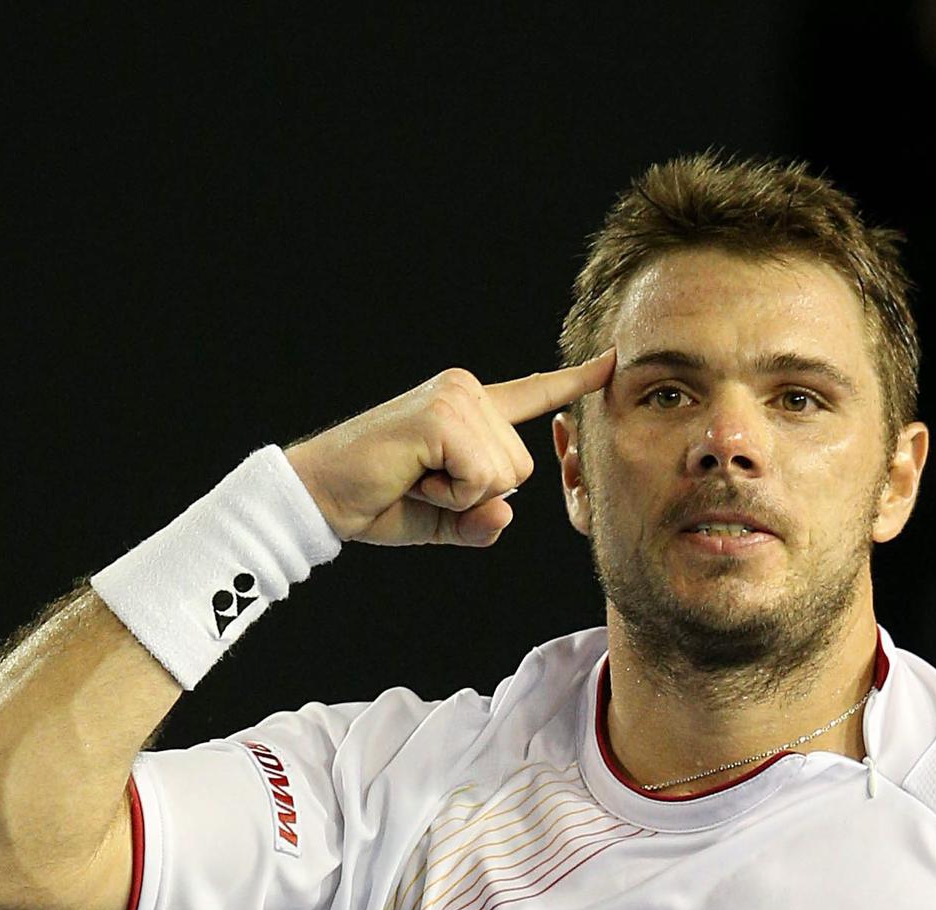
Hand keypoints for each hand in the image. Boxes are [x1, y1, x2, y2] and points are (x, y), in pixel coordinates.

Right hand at [283, 352, 615, 547]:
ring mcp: (455, 397)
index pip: (533, 395)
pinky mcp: (443, 416)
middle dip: (477, 494)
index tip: (613, 361)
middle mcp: (466, 390)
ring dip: (459, 496)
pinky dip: (450, 495)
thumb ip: (484, 521)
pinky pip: (481, 479)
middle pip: (522, 467)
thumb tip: (506, 513)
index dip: (574, 383)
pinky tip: (414, 477)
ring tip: (415, 478)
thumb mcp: (445, 519)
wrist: (322, 495)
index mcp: (470, 407)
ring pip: (504, 475)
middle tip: (422, 482)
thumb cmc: (379, 502)